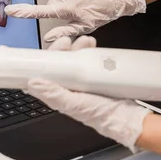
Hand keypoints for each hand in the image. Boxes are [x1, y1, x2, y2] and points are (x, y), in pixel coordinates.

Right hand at [5, 0, 146, 42]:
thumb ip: (64, 32)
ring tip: (85, 1)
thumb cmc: (103, 12)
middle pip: (53, 3)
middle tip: (77, 11)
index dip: (25, 12)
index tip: (10, 10)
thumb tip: (48, 38)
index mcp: (66, 7)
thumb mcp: (84, 27)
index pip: (41, 10)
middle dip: (61, 8)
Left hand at [29, 34, 149, 150]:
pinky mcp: (96, 79)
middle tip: (69, 41)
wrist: (128, 118)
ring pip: (75, 60)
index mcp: (59, 94)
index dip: (46, 59)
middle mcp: (70, 88)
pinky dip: (90, 52)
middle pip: (60, 63)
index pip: (46, 73)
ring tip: (86, 42)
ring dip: (78, 48)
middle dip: (63, 49)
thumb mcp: (74, 104)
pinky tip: (93, 47)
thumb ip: (53, 95)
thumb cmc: (101, 115)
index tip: (53, 48)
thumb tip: (33, 84)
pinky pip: (90, 62)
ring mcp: (83, 82)